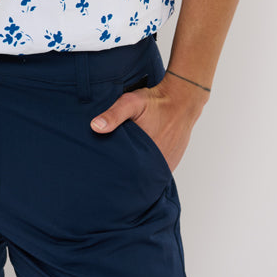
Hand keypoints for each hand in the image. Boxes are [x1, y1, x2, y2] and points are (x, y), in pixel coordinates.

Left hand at [89, 74, 206, 171]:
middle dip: (125, 174)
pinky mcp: (173, 161)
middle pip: (137, 176)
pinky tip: (141, 164)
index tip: (105, 171)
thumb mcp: (130, 103)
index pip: (126, 172)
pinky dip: (149, 170)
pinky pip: (158, 172)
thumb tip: (95, 126)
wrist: (182, 99)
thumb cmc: (155, 101)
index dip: (114, 172)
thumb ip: (113, 115)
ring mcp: (167, 163)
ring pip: (148, 176)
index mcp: (146, 152)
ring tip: (126, 168)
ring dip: (138, 173)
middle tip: (112, 172)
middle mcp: (158, 162)